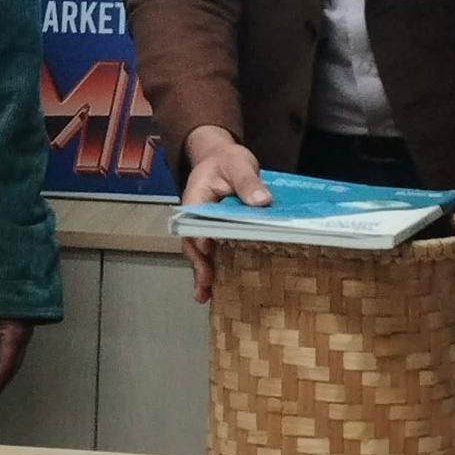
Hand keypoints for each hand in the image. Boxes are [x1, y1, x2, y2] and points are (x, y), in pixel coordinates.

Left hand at [0, 317, 33, 399]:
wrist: (17, 276)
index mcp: (14, 336)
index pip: (6, 365)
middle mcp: (23, 338)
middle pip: (14, 366)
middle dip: (4, 381)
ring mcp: (27, 333)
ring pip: (18, 359)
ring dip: (8, 373)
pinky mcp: (25, 328)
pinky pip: (19, 351)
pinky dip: (11, 363)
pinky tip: (5, 363)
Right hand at [180, 126, 269, 303]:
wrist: (224, 160)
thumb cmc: (227, 161)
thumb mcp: (238, 164)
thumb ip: (247, 181)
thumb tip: (262, 201)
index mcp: (196, 196)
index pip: (194, 217)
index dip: (199, 234)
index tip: (207, 247)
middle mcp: (196, 216)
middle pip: (193, 240)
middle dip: (198, 262)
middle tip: (205, 282)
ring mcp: (205, 227)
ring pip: (200, 251)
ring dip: (202, 271)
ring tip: (204, 293)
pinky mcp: (216, 234)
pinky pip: (212, 252)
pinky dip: (211, 269)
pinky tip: (212, 290)